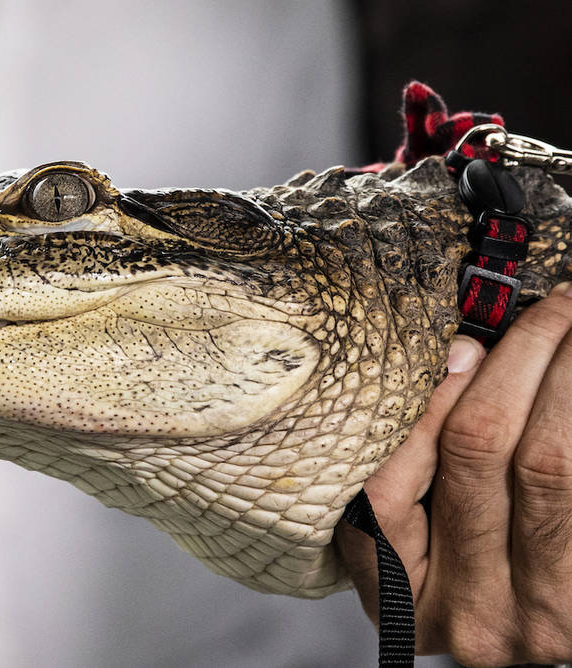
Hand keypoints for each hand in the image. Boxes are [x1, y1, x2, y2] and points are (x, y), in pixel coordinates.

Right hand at [335, 284, 571, 666]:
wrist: (539, 647)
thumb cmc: (465, 587)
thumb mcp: (413, 552)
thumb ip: (413, 472)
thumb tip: (462, 360)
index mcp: (401, 604)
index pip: (386, 487)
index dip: (423, 404)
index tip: (463, 344)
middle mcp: (469, 619)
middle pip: (477, 454)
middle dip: (516, 361)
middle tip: (552, 307)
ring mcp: (542, 618)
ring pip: (548, 464)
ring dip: (566, 378)